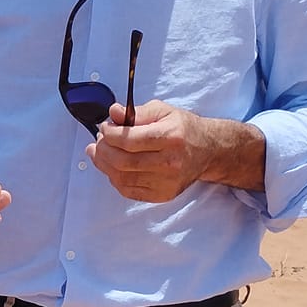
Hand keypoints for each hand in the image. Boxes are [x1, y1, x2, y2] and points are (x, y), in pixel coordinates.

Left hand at [90, 101, 261, 201]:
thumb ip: (136, 112)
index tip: (104, 128)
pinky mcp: (163, 195)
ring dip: (104, 165)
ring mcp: (166, 182)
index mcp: (170, 137)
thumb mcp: (163, 111)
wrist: (208, 151)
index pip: (129, 140)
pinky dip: (115, 179)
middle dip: (103, 150)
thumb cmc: (183, 128)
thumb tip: (113, 113)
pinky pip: (129, 191)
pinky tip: (112, 168)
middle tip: (98, 142)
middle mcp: (169, 162)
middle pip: (123, 161)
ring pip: (122, 178)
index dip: (109, 135)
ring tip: (99, 153)